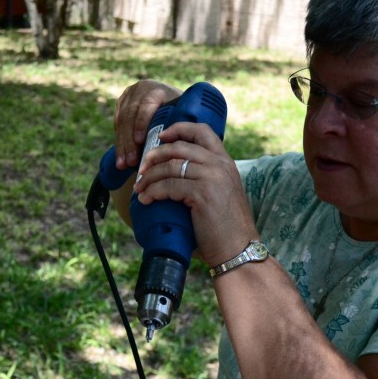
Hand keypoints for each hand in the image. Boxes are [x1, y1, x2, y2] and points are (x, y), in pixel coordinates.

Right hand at [113, 80, 181, 169]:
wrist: (171, 100)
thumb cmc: (182, 113)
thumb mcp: (184, 115)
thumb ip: (181, 126)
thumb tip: (178, 146)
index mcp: (158, 90)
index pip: (146, 105)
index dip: (141, 123)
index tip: (139, 141)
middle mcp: (141, 89)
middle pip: (130, 115)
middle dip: (129, 141)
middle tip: (131, 161)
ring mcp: (129, 96)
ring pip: (121, 121)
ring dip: (122, 145)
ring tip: (123, 164)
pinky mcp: (121, 104)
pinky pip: (117, 125)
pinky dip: (119, 143)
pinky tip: (120, 158)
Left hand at [132, 121, 258, 266]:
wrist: (238, 248)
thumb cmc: (226, 227)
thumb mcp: (221, 193)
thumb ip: (205, 179)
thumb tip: (174, 176)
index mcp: (225, 162)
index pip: (202, 131)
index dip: (178, 129)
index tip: (161, 137)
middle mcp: (219, 165)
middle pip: (178, 147)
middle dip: (154, 156)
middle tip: (142, 169)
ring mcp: (212, 177)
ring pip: (170, 167)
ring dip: (149, 177)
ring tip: (139, 188)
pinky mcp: (202, 193)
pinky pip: (168, 186)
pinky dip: (152, 192)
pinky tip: (145, 199)